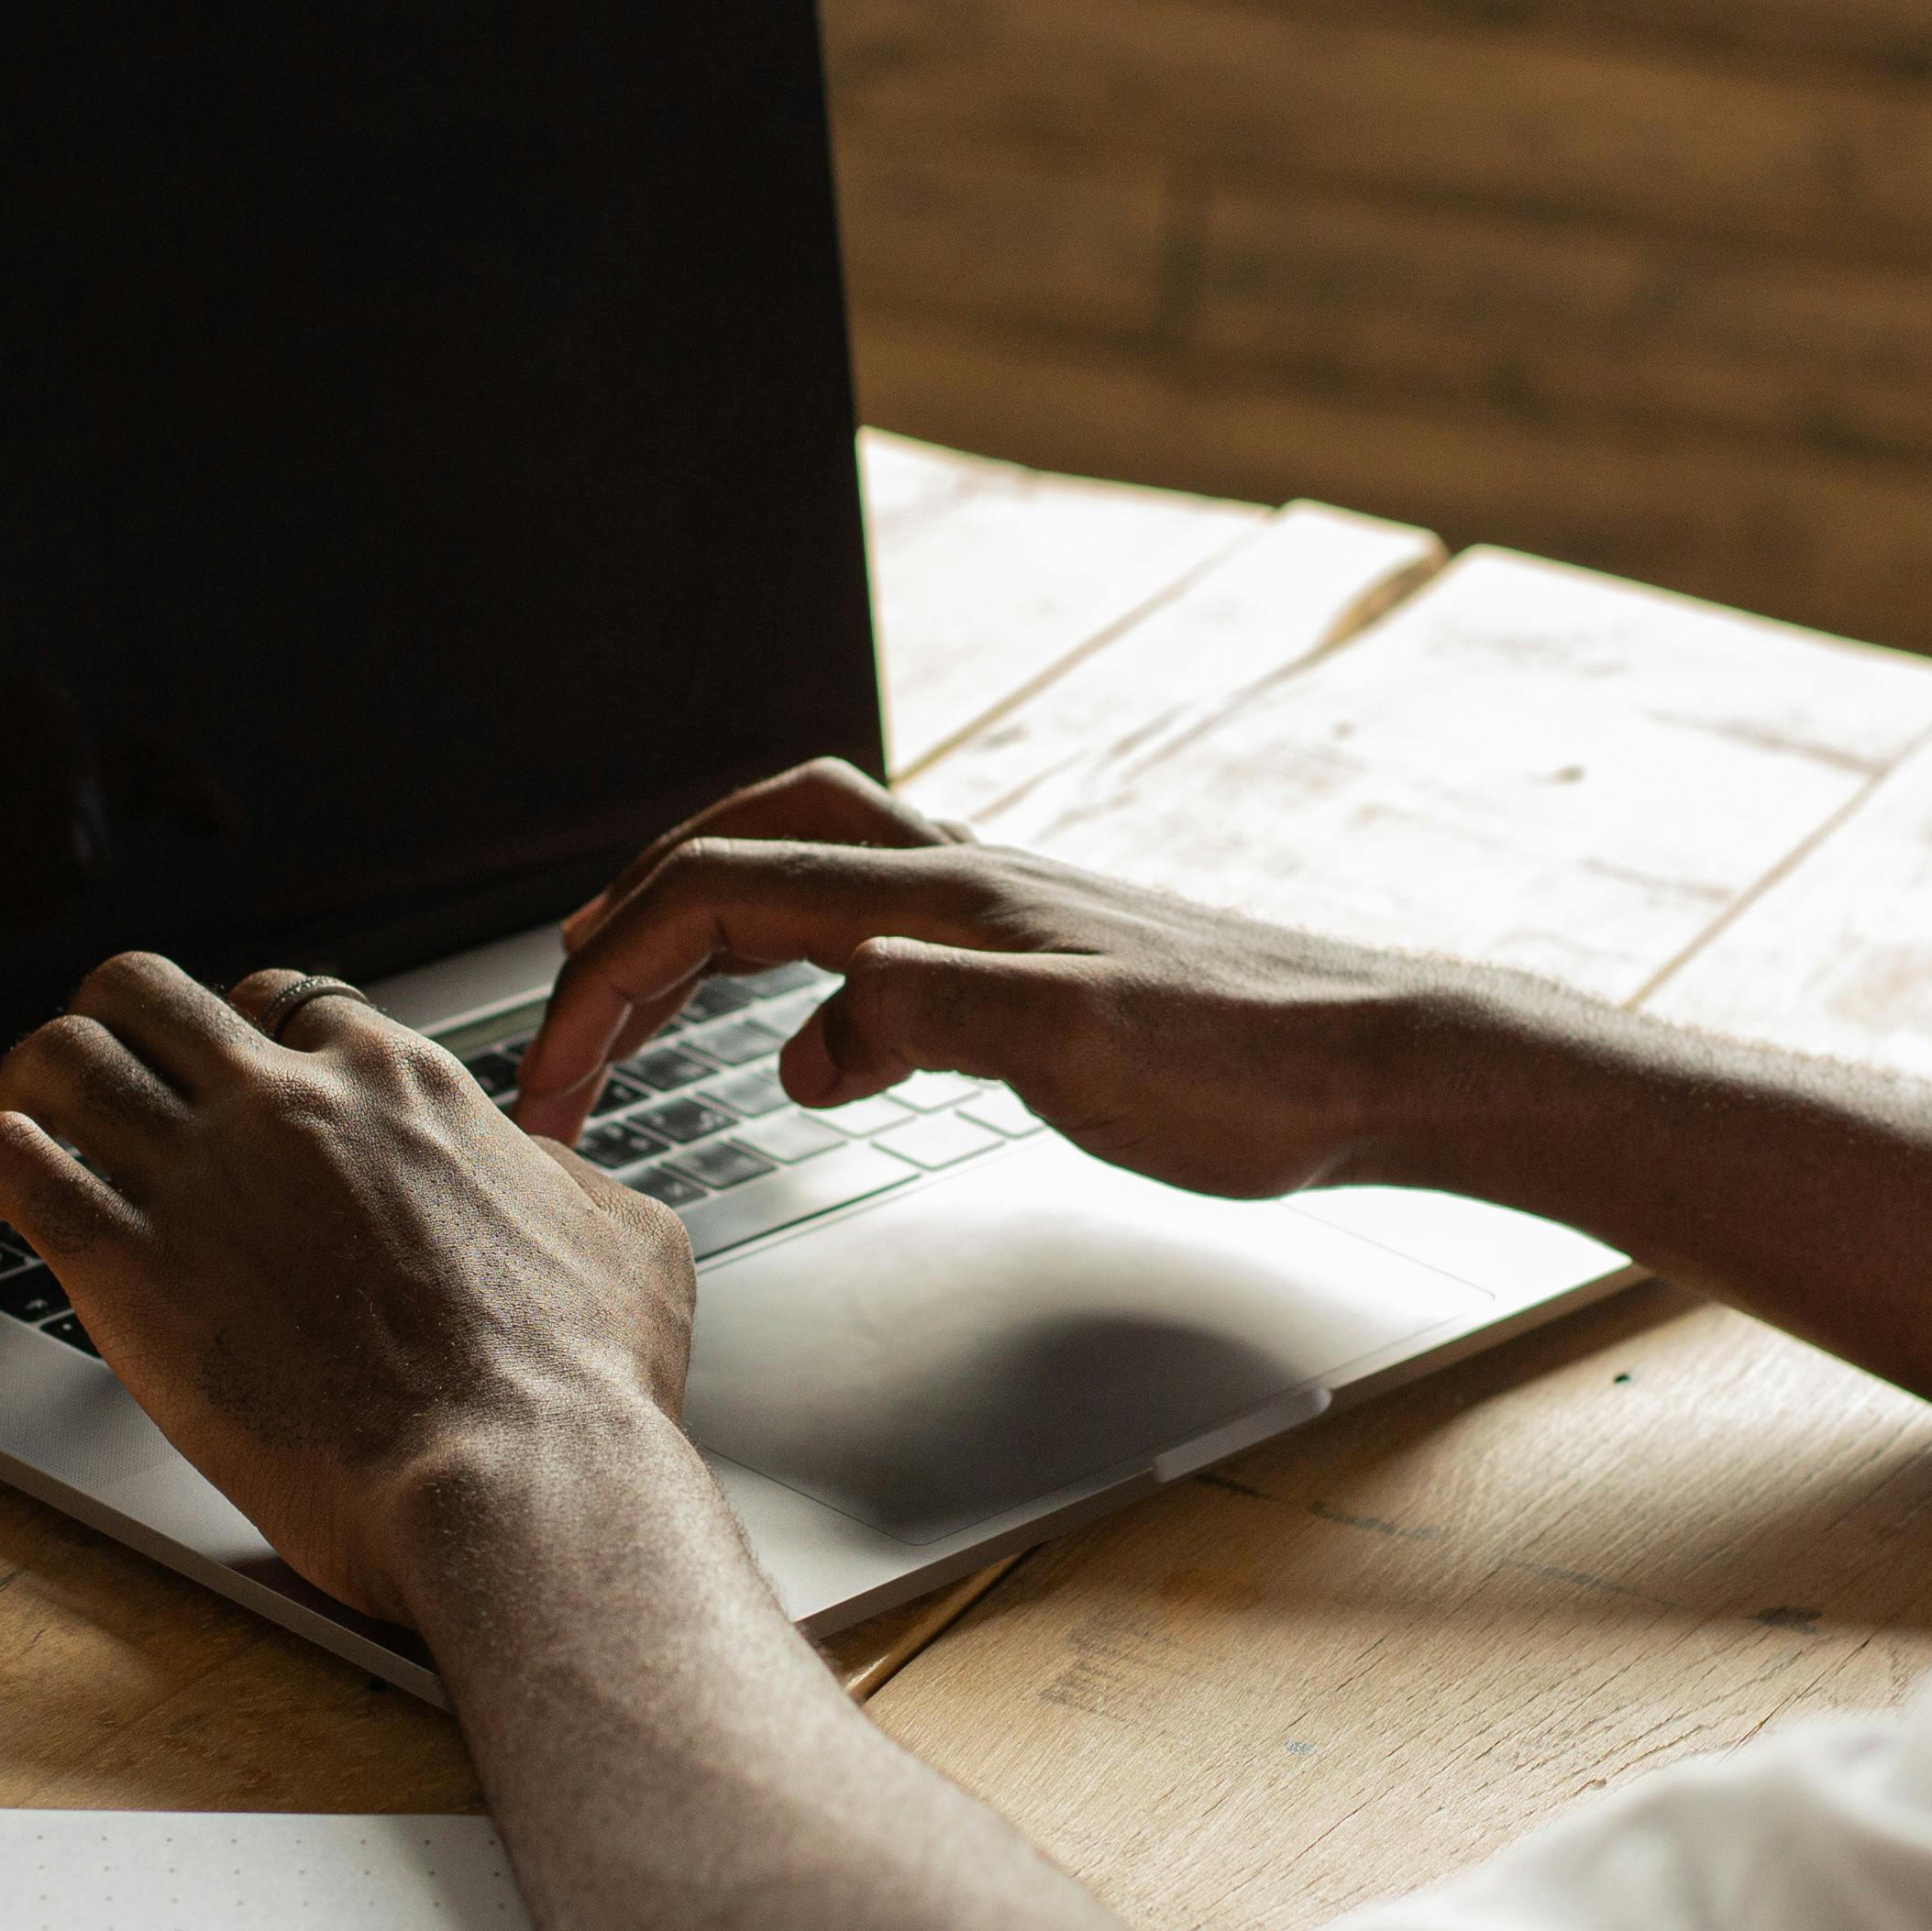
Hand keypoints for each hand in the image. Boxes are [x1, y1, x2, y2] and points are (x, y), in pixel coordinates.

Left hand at [0, 955, 695, 1621]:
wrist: (522, 1479)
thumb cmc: (582, 1390)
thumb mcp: (626, 1243)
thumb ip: (573, 1183)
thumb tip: (557, 1174)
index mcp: (402, 1087)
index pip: (285, 1002)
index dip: (239, 1041)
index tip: (217, 1092)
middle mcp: (291, 1104)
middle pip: (150, 992)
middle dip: (104, 1032)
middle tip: (87, 1094)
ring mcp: (205, 1175)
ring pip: (61, 1053)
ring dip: (15, 1089)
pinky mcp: (131, 1266)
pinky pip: (6, 1162)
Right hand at [509, 759, 1486, 1201]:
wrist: (1377, 1061)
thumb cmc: (1250, 1062)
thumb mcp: (1081, 1053)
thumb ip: (934, 1021)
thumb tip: (801, 1038)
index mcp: (944, 902)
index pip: (719, 897)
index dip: (610, 977)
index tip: (554, 1078)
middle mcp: (957, 883)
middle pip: (739, 852)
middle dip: (627, 921)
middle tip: (560, 1019)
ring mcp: (993, 914)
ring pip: (801, 862)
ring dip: (698, 907)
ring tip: (634, 978)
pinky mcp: (1031, 957)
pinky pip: (868, 914)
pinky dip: (793, 941)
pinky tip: (807, 1015)